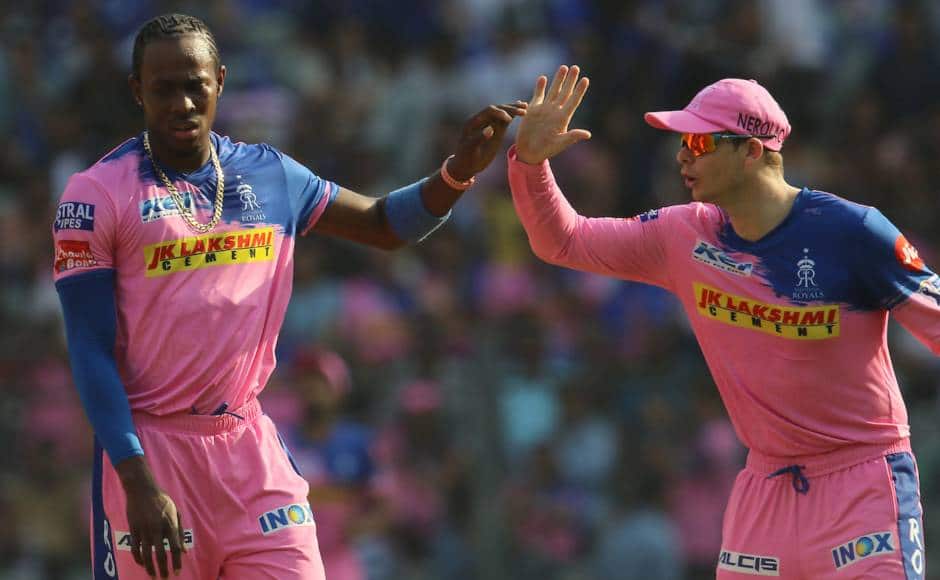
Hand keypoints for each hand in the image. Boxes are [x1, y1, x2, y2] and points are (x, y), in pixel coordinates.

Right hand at [117, 457, 185, 577]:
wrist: (142, 489)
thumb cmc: (162, 501)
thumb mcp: (176, 512)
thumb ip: (180, 532)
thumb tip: (184, 551)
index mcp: (170, 524)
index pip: (174, 547)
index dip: (176, 562)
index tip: (176, 572)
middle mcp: (157, 528)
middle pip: (160, 554)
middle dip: (163, 569)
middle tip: (164, 579)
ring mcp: (143, 529)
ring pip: (146, 554)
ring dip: (150, 567)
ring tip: (153, 576)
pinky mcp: (133, 529)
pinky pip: (135, 548)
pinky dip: (138, 558)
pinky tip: (142, 564)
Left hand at [447, 102, 527, 180]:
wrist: (465, 165)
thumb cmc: (466, 158)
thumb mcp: (470, 150)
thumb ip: (479, 139)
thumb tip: (491, 129)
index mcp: (473, 122)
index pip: (489, 111)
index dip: (500, 113)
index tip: (509, 120)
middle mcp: (481, 120)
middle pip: (497, 109)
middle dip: (510, 109)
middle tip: (523, 111)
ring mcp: (489, 124)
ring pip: (502, 113)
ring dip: (513, 109)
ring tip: (525, 107)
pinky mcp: (495, 130)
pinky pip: (504, 120)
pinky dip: (512, 115)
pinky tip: (521, 111)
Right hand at [515, 65, 590, 163]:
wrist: (529, 152)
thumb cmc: (546, 150)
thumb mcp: (560, 144)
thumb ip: (572, 137)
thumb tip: (588, 135)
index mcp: (563, 118)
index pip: (574, 101)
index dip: (579, 91)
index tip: (586, 80)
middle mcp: (555, 111)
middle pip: (565, 92)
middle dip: (570, 80)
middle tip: (576, 67)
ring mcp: (544, 109)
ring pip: (553, 90)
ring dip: (558, 79)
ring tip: (563, 67)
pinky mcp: (533, 110)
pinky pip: (538, 95)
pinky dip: (540, 87)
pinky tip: (543, 78)